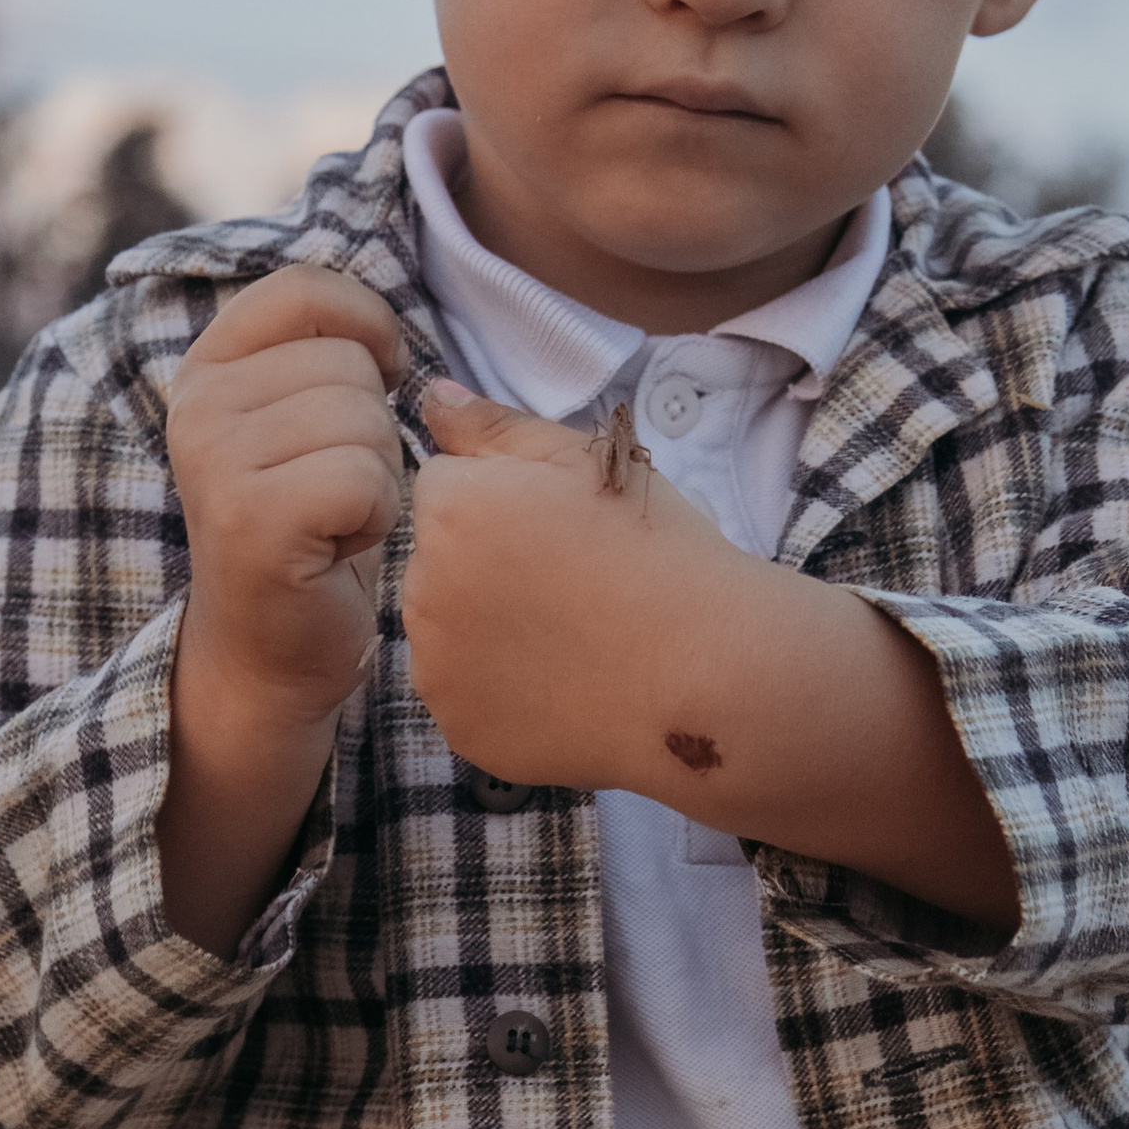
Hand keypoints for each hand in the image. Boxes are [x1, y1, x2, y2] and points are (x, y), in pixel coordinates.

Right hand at [164, 265, 408, 727]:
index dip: (369, 324)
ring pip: (367, 420)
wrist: (267, 652)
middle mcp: (198, 405)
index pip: (306, 288)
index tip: (381, 378)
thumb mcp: (304, 422)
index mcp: (208, 366)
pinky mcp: (253, 518)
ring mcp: (217, 461)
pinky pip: (367, 477)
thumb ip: (323, 352)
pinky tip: (338, 546)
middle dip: (376, 429)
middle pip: (351, 363)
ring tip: (334, 518)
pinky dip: (376, 518)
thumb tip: (386, 312)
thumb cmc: (310, 530)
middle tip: (334, 489)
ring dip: (379, 477)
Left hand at [403, 380, 744, 788]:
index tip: (560, 528)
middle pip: (438, 562)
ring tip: (573, 638)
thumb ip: (494, 426)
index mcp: (448, 508)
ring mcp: (437, 669)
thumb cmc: (658, 553)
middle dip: (486, 566)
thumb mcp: (584, 461)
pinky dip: (504, 694)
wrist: (708, 672)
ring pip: (448, 633)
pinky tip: (565, 686)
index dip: (503, 502)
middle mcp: (420, 588)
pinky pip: (468, 698)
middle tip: (572, 585)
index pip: (444, 488)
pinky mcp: (461, 731)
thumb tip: (428, 397)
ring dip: (487, 630)